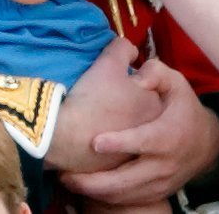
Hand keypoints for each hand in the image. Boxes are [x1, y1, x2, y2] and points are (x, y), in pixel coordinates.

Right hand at [46, 37, 162, 173]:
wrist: (64, 136)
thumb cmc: (92, 96)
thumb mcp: (109, 61)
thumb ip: (124, 48)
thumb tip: (131, 52)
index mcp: (154, 107)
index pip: (149, 88)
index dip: (131, 81)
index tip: (114, 81)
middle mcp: (149, 134)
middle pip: (138, 110)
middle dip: (126, 102)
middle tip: (105, 96)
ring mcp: (132, 155)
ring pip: (126, 130)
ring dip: (115, 123)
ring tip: (95, 113)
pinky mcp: (113, 169)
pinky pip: (111, 151)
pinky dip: (104, 142)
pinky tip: (88, 133)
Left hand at [59, 59, 218, 204]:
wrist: (206, 144)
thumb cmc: (184, 109)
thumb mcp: (177, 84)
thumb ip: (156, 73)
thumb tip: (136, 75)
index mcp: (168, 135)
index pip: (143, 142)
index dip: (120, 143)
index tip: (95, 142)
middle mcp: (164, 164)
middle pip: (127, 180)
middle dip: (94, 181)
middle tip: (65, 173)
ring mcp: (159, 183)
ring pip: (124, 195)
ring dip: (94, 192)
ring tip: (68, 181)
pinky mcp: (155, 194)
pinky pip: (128, 202)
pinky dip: (105, 198)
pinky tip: (85, 188)